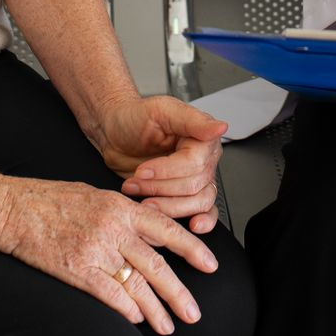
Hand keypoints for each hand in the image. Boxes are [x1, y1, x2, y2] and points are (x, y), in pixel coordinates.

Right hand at [0, 176, 218, 333]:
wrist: (12, 208)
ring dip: (155, 309)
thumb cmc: (49, 199)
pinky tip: (137, 319)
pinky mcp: (76, 269)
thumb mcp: (94, 194)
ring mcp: (95, 249)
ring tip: (168, 326)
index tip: (210, 264)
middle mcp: (113, 228)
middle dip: (178, 293)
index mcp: (120, 206)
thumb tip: (147, 228)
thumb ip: (122, 212)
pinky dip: (126, 309)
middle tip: (193, 312)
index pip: (167, 230)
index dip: (192, 249)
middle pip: (156, 265)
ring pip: (136, 284)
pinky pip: (109, 293)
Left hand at [95, 97, 225, 232]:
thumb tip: (220, 126)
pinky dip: (202, 221)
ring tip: (144, 201)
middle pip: (194, 186)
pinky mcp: (186, 195)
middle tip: (135, 183)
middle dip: (160, 189)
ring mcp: (197, 178)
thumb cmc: (134, 118)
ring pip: (198, 203)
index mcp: (202, 136)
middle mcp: (205, 158)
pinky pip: (204, 211)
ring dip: (168, 207)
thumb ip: (192, 119)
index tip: (142, 170)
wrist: (116, 133)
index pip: (194, 164)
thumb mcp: (160, 110)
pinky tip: (192, 225)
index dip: (167, 171)